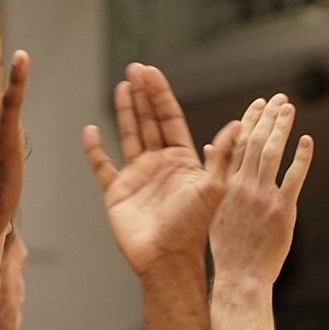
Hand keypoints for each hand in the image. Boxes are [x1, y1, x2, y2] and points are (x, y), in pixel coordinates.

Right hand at [83, 63, 239, 278]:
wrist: (167, 261)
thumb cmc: (193, 228)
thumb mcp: (214, 188)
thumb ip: (223, 156)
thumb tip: (238, 125)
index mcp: (183, 160)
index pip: (170, 119)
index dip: (160, 95)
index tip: (151, 73)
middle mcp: (160, 164)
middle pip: (149, 121)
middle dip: (142, 95)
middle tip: (134, 69)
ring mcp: (138, 177)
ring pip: (129, 135)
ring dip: (125, 111)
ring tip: (122, 86)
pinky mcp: (117, 192)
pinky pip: (102, 165)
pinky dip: (94, 149)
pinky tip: (90, 130)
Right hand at [209, 93, 312, 284]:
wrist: (240, 276)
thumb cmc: (229, 246)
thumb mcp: (214, 208)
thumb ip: (216, 175)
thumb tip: (212, 145)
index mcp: (225, 184)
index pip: (237, 143)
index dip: (249, 120)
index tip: (259, 103)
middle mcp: (243, 186)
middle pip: (255, 142)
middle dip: (268, 116)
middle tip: (280, 98)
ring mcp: (262, 197)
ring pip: (272, 154)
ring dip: (281, 128)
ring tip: (290, 109)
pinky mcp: (282, 210)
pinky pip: (293, 178)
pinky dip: (301, 158)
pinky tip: (306, 142)